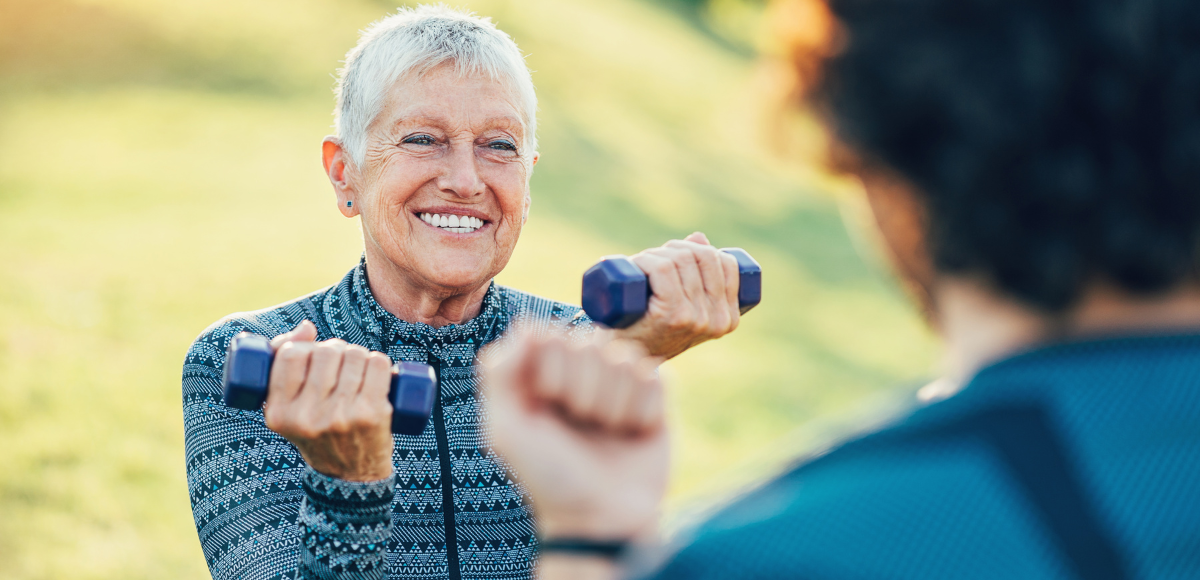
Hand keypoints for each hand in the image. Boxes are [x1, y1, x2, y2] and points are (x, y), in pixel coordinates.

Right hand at [263, 320, 395, 481]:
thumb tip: (307, 327)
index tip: (313, 357)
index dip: (305, 347)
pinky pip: (378, 364)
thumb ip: (284, 365)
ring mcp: (341, 416)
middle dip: (336, 350)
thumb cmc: (318, 432)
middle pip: (326, 351)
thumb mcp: (289, 408)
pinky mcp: (371, 414)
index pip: (291, 355)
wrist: (351, 477)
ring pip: (354, 354)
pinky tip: (377, 373)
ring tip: (357, 372)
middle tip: (341, 366)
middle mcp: (308, 417)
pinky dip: (379, 362)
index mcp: (279, 414)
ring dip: (359, 356)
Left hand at [483, 330, 667, 540]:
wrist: (602, 519)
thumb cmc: (550, 477)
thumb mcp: (507, 430)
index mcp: (542, 373)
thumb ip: (501, 374)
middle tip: (579, 425)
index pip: (550, 334)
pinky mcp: (654, 397)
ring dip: (613, 404)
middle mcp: (581, 372)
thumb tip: (528, 327)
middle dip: (584, 391)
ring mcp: (619, 382)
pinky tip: (633, 432)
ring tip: (606, 432)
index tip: (545, 407)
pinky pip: (655, 376)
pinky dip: (643, 410)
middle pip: (591, 342)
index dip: (552, 371)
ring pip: (624, 358)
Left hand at [612, 231, 741, 359]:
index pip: (727, 264)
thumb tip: (699, 238)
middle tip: (652, 260)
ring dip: (655, 253)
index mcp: (728, 318)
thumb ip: (698, 275)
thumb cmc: (651, 328)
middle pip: (703, 257)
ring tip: (640, 265)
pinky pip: (664, 270)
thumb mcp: (684, 305)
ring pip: (680, 260)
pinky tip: (637, 264)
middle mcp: (717, 320)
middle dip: (675, 248)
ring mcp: (694, 318)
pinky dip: (648, 260)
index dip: (701, 249)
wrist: (623, 358)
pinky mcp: (670, 315)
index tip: (676, 255)